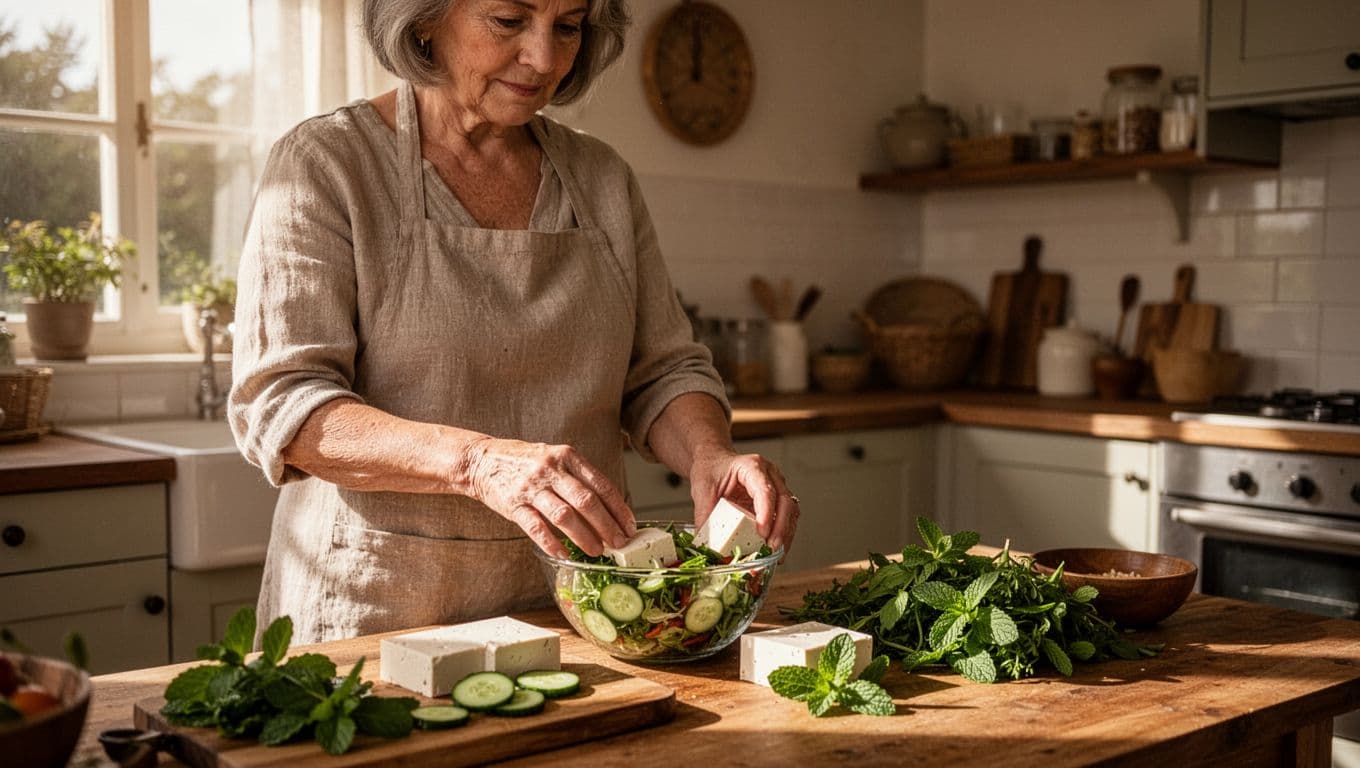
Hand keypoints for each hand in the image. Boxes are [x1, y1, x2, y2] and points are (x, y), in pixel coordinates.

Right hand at [465, 438, 634, 558]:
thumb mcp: (556, 458)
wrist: (482, 459)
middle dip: (607, 526)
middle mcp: (551, 469)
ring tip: (597, 551)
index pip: (601, 484)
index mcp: (567, 456)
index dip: (619, 508)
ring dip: (584, 536)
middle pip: (586, 501)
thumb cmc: (526, 462)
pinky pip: (536, 527)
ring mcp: (531, 487)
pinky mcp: (513, 504)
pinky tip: (564, 554)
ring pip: (564, 515)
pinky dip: (552, 543)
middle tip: (619, 543)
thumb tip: (609, 509)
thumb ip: (579, 478)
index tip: (630, 526)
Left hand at [688, 450, 798, 555]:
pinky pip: (787, 518)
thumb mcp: (702, 489)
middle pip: (785, 501)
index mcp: (752, 466)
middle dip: (781, 528)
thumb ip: (704, 514)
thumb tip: (706, 543)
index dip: (767, 513)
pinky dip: (783, 535)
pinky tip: (776, 551)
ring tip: (776, 555)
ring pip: (791, 511)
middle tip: (772, 548)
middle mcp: (770, 474)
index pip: (765, 490)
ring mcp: (777, 487)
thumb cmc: (711, 470)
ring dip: (785, 535)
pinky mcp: (777, 501)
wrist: (715, 463)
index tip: (762, 533)